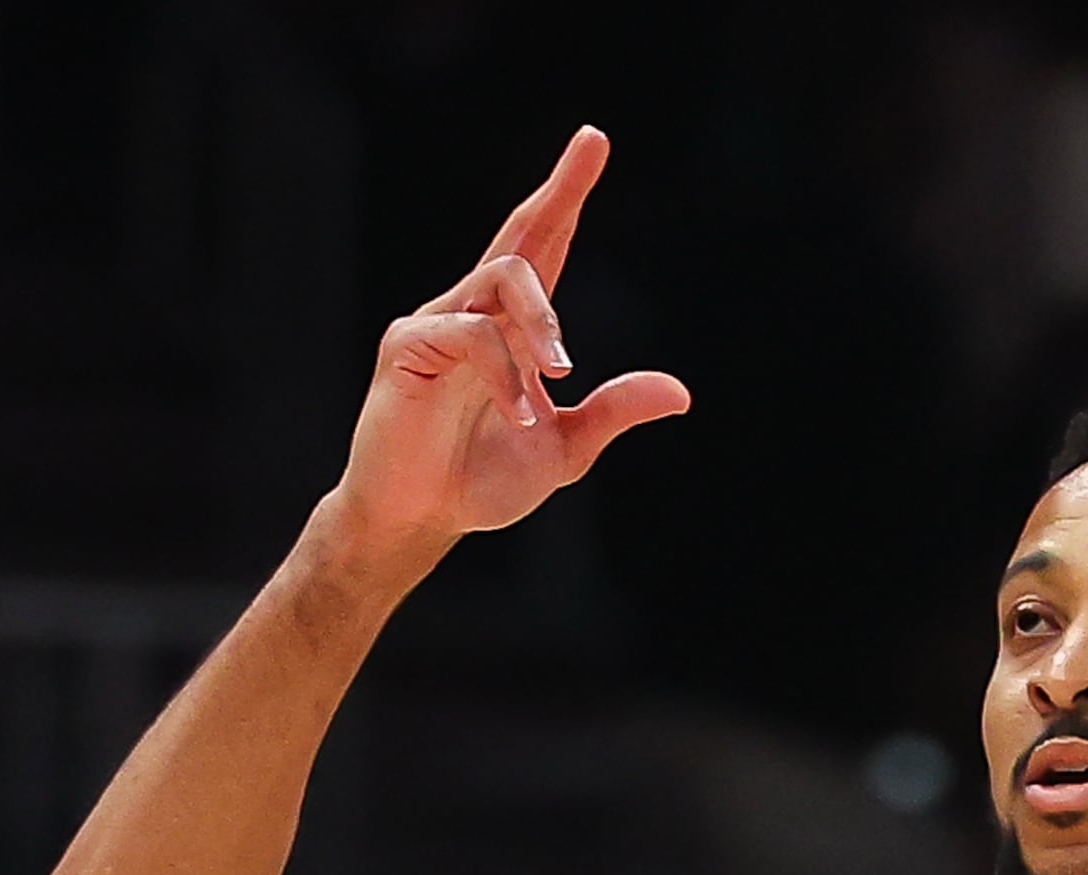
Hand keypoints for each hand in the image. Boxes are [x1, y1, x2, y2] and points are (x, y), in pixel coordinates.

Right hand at [323, 126, 689, 564]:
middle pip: (521, 232)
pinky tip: (519, 415)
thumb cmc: (480, 480)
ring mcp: (438, 323)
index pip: (546, 245)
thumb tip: (680, 392)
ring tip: (561, 372)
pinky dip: (504, 372)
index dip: (567, 193)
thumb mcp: (566, 449)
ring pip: (502, 276)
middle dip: (560, 186)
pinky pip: (469, 334)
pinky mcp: (407, 348)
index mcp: (512, 327)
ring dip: (544, 320)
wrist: (420, 520)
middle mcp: (475, 310)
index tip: (594, 141)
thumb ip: (612, 413)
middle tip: (595, 145)